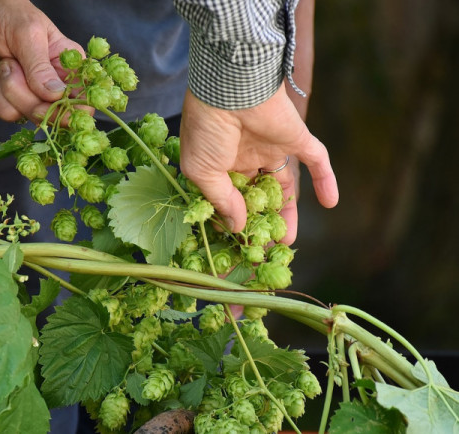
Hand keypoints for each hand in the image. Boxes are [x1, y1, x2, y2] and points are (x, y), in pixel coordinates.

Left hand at [0, 0, 83, 121]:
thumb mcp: (28, 34)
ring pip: (10, 115)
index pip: (79, 106)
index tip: (49, 101)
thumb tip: (56, 96)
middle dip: (20, 91)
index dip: (67, 113)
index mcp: (65, 71)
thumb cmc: (9, 15)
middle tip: (10, 62)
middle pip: (41, 115)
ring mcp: (19, 99)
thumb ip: (40, 67)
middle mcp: (45, 91)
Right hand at [179, 85, 338, 243]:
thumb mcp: (202, 171)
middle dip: (259, 221)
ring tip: (286, 240)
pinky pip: (316, 161)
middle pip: (257, 195)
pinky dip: (326, 180)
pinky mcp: (296, 137)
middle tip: (263, 247)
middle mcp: (245, 156)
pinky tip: (331, 203)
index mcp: (218, 163)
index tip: (237, 244)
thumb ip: (221, 200)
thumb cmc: (207, 128)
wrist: (231, 87)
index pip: (228, 197)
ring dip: (288, 212)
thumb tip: (237, 227)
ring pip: (284, 186)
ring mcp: (272, 146)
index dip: (232, 220)